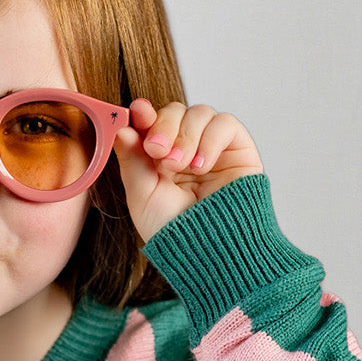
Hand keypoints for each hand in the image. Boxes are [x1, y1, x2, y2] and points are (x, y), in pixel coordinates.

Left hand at [113, 100, 263, 246]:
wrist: (207, 249)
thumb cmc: (173, 230)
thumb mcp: (142, 194)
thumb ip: (132, 159)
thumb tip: (123, 127)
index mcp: (160, 157)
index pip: (153, 121)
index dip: (144, 113)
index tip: (138, 112)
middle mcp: (186, 148)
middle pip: (175, 111)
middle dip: (164, 126)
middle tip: (158, 152)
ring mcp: (213, 147)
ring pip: (199, 112)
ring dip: (186, 136)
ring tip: (182, 167)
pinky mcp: (238, 149)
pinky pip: (225, 123)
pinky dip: (210, 139)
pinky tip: (202, 166)